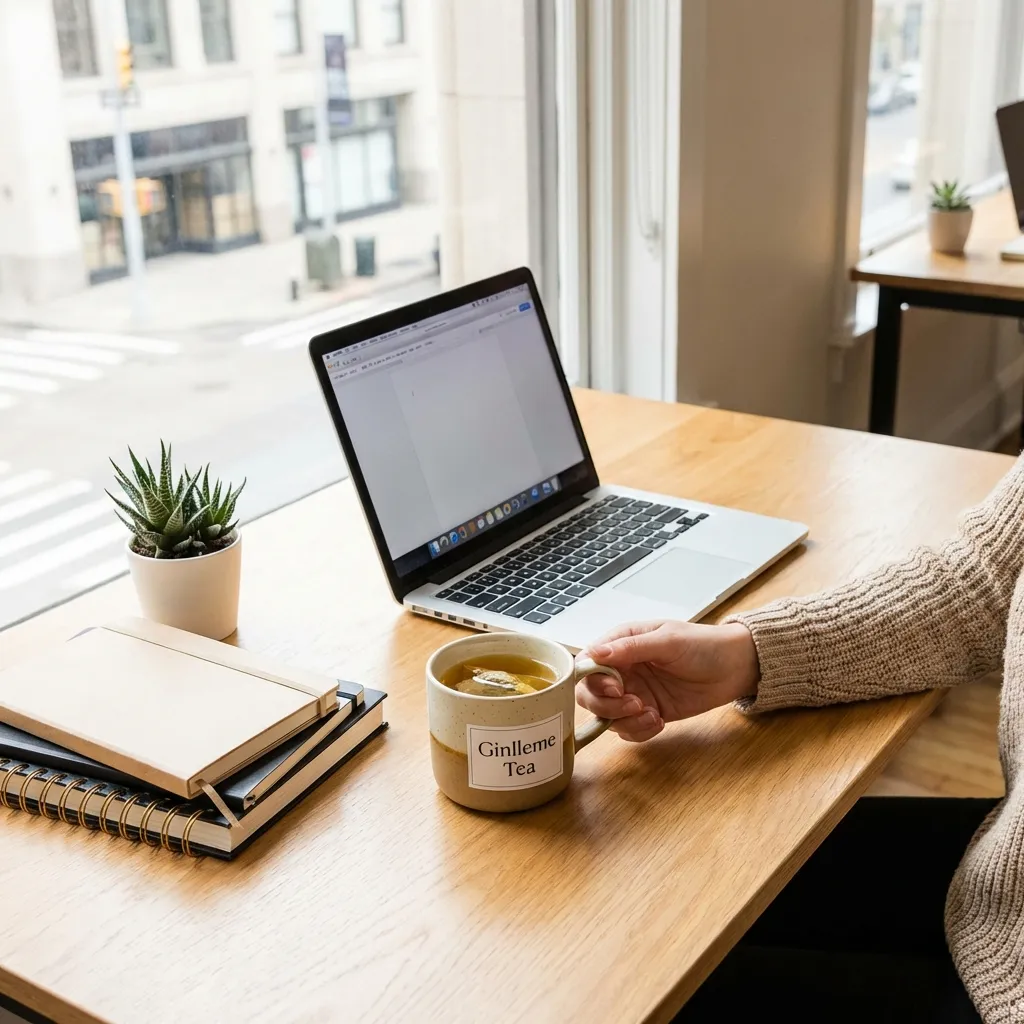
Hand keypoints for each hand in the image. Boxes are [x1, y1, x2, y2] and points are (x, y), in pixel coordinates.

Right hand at [576, 621, 760, 741]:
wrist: (735, 667)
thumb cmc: (703, 645)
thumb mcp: (667, 641)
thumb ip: (630, 648)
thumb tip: (596, 653)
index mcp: (622, 643)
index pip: (588, 663)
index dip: (593, 680)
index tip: (615, 688)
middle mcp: (623, 669)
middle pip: (590, 694)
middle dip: (606, 705)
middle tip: (634, 705)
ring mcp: (634, 692)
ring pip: (607, 716)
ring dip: (625, 721)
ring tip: (652, 714)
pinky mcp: (647, 712)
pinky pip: (628, 729)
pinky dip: (639, 731)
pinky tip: (659, 721)